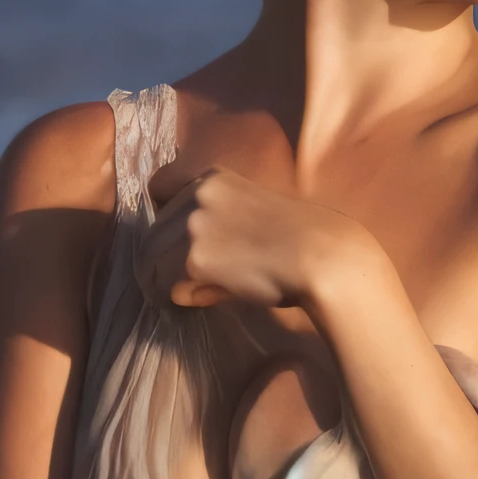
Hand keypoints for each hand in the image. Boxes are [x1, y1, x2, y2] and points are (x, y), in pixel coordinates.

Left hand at [134, 166, 365, 311]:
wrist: (323, 257)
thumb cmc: (305, 239)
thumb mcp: (257, 219)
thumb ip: (218, 236)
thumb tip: (184, 284)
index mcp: (214, 179)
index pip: (160, 187)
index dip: (163, 214)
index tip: (174, 236)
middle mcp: (197, 196)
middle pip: (154, 231)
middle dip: (164, 256)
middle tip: (182, 278)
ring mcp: (193, 227)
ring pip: (154, 260)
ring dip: (168, 279)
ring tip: (193, 292)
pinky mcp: (195, 260)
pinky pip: (170, 285)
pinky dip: (182, 295)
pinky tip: (204, 299)